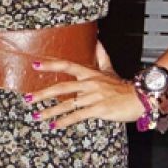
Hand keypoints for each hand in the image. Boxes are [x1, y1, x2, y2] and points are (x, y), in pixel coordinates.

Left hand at [28, 55, 144, 130]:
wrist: (140, 98)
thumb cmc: (123, 86)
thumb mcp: (111, 69)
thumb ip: (101, 57)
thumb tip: (98, 41)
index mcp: (90, 74)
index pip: (67, 66)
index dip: (51, 65)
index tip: (35, 65)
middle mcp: (89, 84)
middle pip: (61, 88)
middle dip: (43, 94)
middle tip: (28, 99)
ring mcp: (93, 97)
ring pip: (67, 104)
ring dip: (50, 111)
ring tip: (36, 116)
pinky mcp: (98, 109)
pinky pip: (78, 115)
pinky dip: (64, 121)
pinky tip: (54, 125)